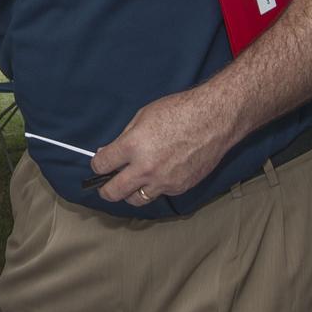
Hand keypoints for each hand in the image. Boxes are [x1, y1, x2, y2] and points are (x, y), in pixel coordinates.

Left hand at [90, 86, 233, 206]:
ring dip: (129, 193)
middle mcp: (146, 168)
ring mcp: (163, 181)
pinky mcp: (179, 187)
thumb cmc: (180, 111)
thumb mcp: (143, 117)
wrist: (214, 119)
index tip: (99, 164)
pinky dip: (154, 188)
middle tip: (104, 187)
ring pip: (136, 200)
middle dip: (105, 190)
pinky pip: (159, 194)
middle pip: (113, 192)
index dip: (97, 165)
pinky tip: (157, 176)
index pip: (101, 165)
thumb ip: (124, 138)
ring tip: (129, 185)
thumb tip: (109, 151)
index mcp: (132, 146)